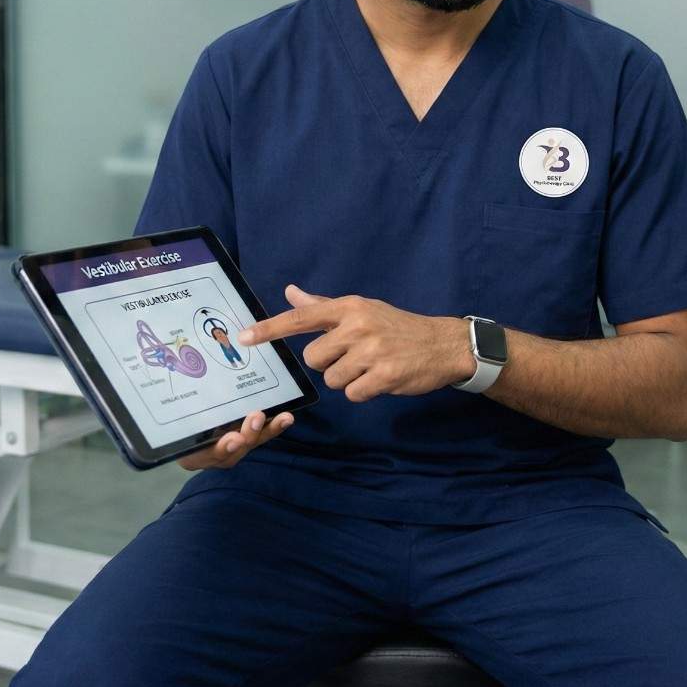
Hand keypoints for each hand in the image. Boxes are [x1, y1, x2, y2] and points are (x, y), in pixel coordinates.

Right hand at [177, 410, 292, 470]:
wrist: (176, 415)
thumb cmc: (172, 412)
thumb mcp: (173, 413)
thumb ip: (173, 407)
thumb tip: (163, 381)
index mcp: (189, 452)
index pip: (203, 456)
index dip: (220, 449)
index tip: (233, 439)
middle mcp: (210, 454)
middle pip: (232, 451)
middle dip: (247, 435)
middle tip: (256, 417)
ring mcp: (228, 447)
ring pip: (249, 443)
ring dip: (266, 431)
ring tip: (282, 418)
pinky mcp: (243, 437)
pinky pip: (260, 435)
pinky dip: (273, 427)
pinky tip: (287, 417)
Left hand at [238, 285, 473, 401]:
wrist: (442, 344)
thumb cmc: (396, 327)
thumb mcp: (362, 310)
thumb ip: (324, 306)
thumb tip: (291, 292)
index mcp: (350, 307)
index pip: (301, 317)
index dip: (270, 329)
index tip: (243, 338)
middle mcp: (358, 326)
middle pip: (314, 358)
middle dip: (329, 363)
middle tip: (354, 356)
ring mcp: (371, 351)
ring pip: (332, 379)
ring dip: (348, 379)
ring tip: (371, 367)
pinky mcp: (384, 376)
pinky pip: (352, 394)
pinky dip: (363, 392)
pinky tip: (380, 379)